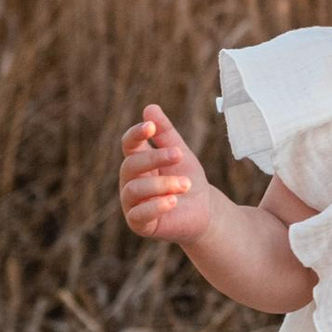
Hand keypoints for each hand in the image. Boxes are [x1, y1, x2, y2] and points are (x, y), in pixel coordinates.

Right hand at [121, 104, 212, 245]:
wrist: (203, 210)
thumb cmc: (187, 179)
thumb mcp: (180, 153)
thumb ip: (165, 132)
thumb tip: (150, 107)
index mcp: (139, 162)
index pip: (128, 145)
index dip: (136, 134)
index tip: (151, 127)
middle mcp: (130, 182)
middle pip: (130, 165)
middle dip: (156, 158)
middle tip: (180, 155)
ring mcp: (132, 204)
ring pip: (134, 189)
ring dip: (161, 184)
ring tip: (186, 185)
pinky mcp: (139, 223)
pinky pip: (138, 214)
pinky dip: (155, 206)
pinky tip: (173, 201)